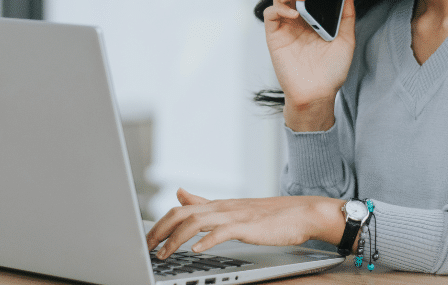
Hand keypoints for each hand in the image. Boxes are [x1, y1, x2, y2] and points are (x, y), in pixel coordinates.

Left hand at [145, 188, 343, 258]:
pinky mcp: (248, 226)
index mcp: (217, 205)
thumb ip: (204, 203)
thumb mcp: (232, 208)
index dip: (159, 224)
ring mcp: (235, 215)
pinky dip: (208, 240)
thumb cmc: (270, 216)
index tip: (145, 239)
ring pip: (197, 221)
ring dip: (176, 239)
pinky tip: (197, 250)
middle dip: (159, 231)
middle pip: (181, 214)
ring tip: (164, 254)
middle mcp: (222, 207)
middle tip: (145, 248)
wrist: (302, 213)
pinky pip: (223, 231)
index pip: (180, 209)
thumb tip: (180, 193)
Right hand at [263, 0, 356, 130]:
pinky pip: (271, 15)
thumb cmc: (332, 70)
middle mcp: (297, 17)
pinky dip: (280, 8)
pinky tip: (293, 13)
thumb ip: (345, 16)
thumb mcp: (346, 40)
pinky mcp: (275, 36)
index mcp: (312, 15)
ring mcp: (284, 25)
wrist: (318, 93)